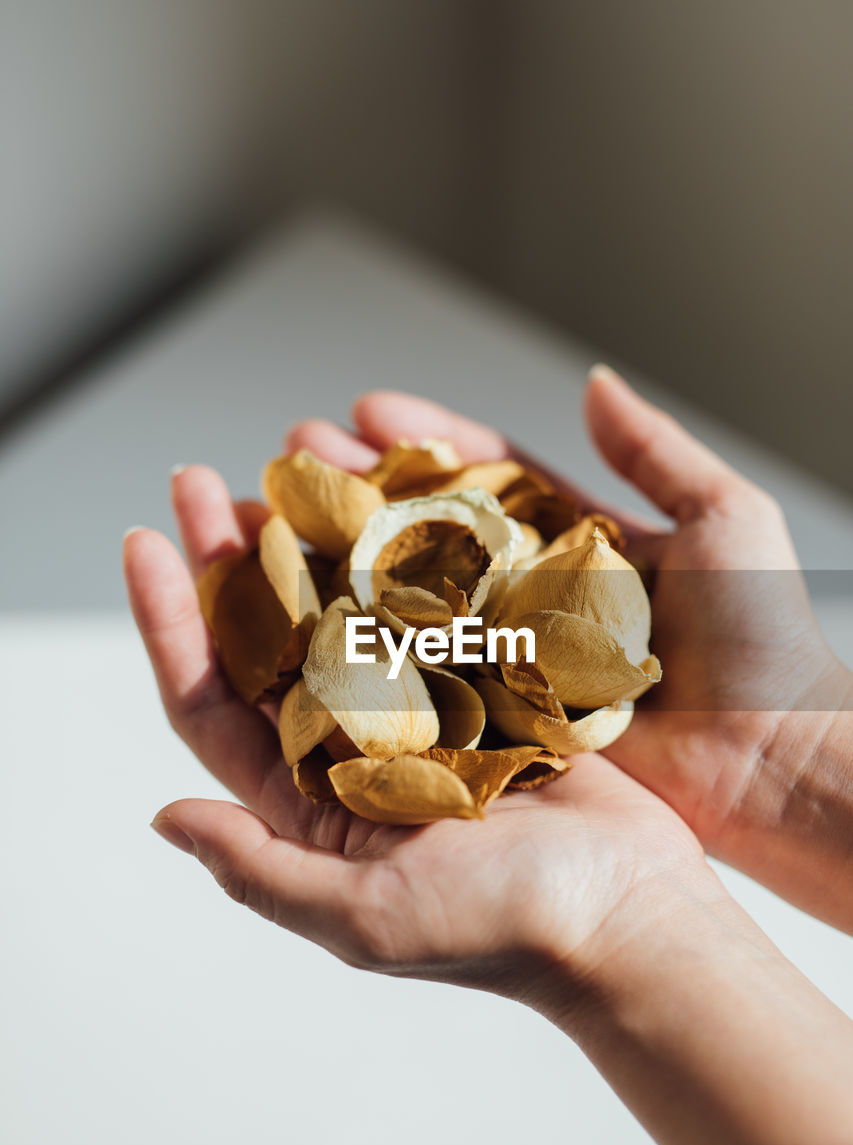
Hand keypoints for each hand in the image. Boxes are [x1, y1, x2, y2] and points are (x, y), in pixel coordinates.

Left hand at [124, 461, 711, 1011]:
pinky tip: (382, 496)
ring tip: (283, 469)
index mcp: (310, 803)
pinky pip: (431, 603)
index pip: (211, 702)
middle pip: (267, 640)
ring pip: (344, 607)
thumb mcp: (364, 916)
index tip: (143, 541)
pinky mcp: (488, 680)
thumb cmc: (503, 930)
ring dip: (307, 540)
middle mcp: (354, 749)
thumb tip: (164, 817)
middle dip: (229, 560)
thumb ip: (260, 869)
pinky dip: (403, 551)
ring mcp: (422, 708)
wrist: (632, 917)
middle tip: (200, 480)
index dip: (169, 623)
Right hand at [285, 375, 852, 928]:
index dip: (426, 442)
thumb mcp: (723, 518)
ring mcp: (511, 660)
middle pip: (430, 534)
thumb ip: (655, 452)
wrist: (774, 759)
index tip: (365, 410)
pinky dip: (371, 654)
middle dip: (360, 490)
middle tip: (293, 457)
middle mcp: (532, 598)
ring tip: (277, 523)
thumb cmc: (764, 640)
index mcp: (576, 545)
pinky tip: (311, 621)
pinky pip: (429, 682)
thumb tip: (595, 381)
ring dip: (345, 564)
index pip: (486, 477)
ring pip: (415, 604)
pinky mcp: (503, 721)